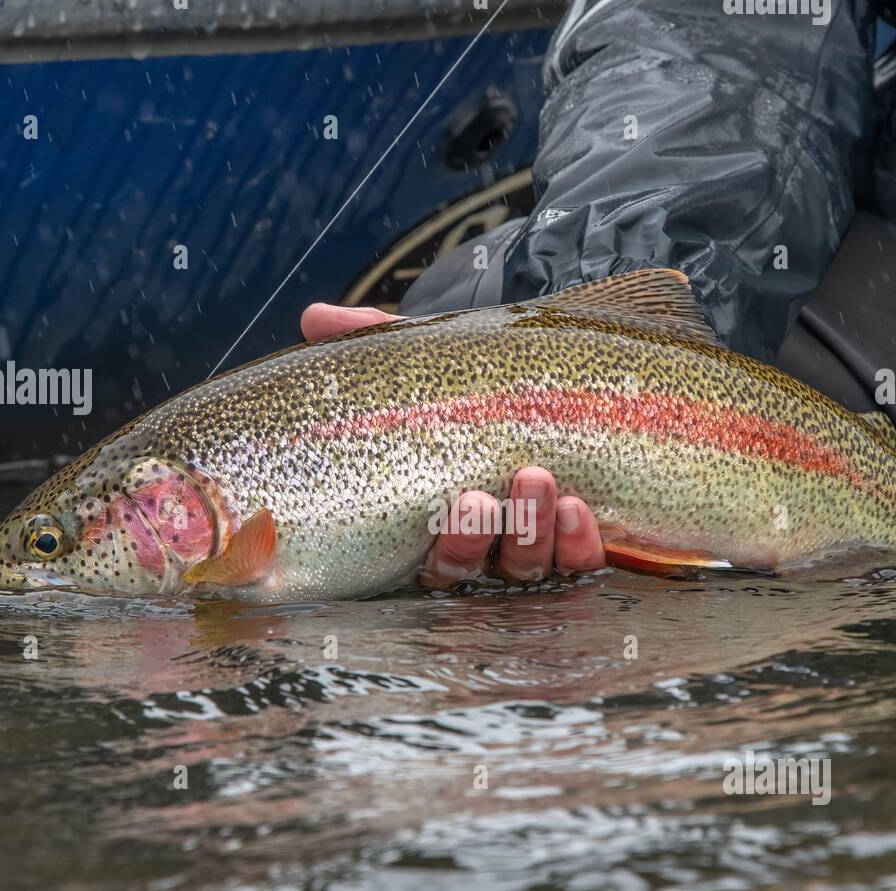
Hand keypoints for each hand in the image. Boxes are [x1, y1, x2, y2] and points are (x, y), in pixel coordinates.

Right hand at [300, 303, 606, 584]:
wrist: (555, 377)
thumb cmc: (475, 384)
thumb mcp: (429, 361)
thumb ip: (374, 342)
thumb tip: (314, 317)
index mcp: (435, 524)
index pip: (434, 558)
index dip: (451, 543)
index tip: (464, 498)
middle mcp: (482, 548)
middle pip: (475, 569)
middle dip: (479, 537)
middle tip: (483, 496)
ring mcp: (532, 550)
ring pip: (526, 567)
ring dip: (533, 532)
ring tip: (539, 479)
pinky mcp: (579, 546)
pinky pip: (580, 564)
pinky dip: (579, 545)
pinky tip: (578, 511)